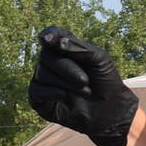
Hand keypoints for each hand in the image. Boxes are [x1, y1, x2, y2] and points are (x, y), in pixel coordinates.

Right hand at [28, 26, 138, 145]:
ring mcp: (45, 82)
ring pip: (42, 74)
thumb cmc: (105, 81)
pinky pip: (35, 91)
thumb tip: (55, 43)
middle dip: (67, 68)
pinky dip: (50, 92)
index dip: (49, 35)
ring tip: (85, 91)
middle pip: (47, 57)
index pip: (52, 35)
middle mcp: (52, 63)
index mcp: (65, 49)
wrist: (110, 109)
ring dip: (65, 83)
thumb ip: (79, 48)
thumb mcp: (99, 59)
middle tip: (85, 81)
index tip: (48, 39)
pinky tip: (64, 96)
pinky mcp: (41, 101)